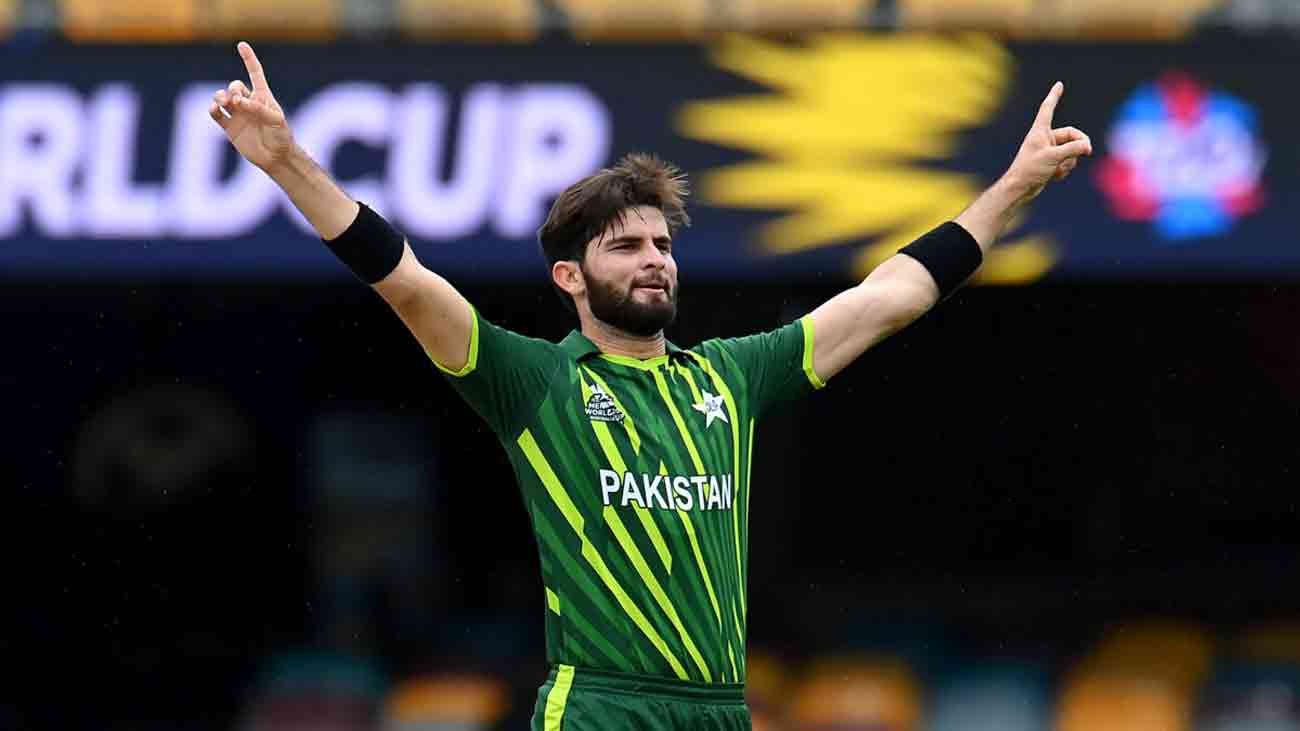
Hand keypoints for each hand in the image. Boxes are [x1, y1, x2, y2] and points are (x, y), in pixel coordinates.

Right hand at [209, 42, 293, 172]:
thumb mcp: (276, 120)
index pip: (255, 73)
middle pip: (234, 86)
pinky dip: (212, 108)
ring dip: (220, 96)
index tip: (242, 45)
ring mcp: (238, 114)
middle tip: (238, 101)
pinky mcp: (229, 127)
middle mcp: (248, 103)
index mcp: (263, 97)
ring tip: (224, 103)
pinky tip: (215, 108)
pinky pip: (216, 113)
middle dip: (233, 90)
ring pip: (222, 97)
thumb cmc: (281, 137)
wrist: (276, 158)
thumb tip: (238, 102)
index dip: (248, 59)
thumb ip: (259, 109)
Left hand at [1004, 82, 1092, 203]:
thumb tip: (1088, 146)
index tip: (1059, 84)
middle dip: (1079, 146)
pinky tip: (1053, 177)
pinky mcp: (1051, 163)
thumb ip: (1073, 149)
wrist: (1019, 189)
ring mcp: (1049, 151)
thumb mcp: (1053, 157)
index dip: (1054, 96)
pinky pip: (1067, 162)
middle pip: (1072, 136)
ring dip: (1069, 162)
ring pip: (1071, 152)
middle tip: (1087, 152)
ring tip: (1056, 170)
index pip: (1048, 108)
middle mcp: (1045, 138)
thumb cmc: (1030, 170)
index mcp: (1040, 131)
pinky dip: (1064, 170)